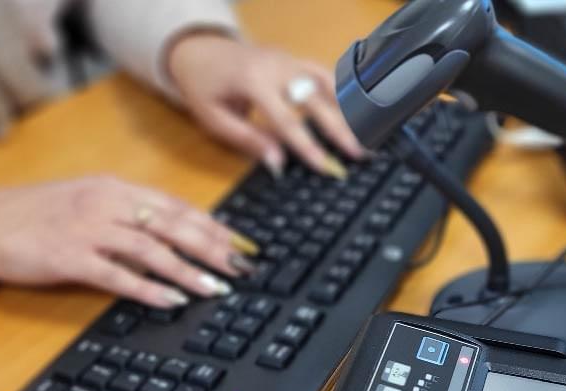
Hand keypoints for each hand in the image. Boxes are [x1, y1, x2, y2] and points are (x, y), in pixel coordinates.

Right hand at [0, 176, 259, 307]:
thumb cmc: (38, 215)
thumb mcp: (90, 202)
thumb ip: (131, 214)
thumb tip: (178, 233)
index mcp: (115, 189)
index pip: (178, 207)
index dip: (215, 227)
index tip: (244, 245)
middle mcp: (106, 204)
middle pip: (174, 226)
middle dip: (214, 249)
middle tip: (243, 268)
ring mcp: (88, 230)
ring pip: (152, 250)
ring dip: (189, 270)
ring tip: (216, 287)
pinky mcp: (68, 257)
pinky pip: (117, 275)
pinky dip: (148, 289)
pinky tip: (172, 300)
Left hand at [167, 33, 364, 178]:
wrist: (199, 48)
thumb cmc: (204, 86)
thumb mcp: (214, 118)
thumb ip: (248, 140)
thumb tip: (278, 164)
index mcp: (253, 81)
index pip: (286, 120)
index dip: (307, 146)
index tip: (325, 166)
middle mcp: (277, 67)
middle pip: (315, 100)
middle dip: (339, 128)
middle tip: (360, 152)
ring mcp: (290, 60)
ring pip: (326, 84)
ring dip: (347, 111)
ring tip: (366, 135)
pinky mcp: (296, 60)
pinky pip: (324, 74)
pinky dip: (341, 92)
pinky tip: (355, 112)